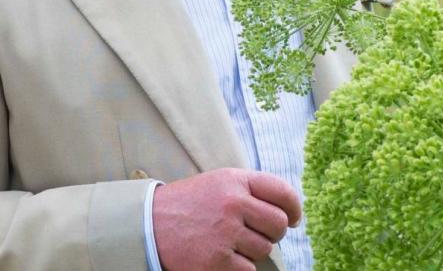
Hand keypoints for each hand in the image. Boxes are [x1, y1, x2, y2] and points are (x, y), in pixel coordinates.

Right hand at [152, 167, 300, 270]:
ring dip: (251, 250)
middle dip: (273, 233)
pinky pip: (248, 270)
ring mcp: (225, 233)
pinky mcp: (217, 260)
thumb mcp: (218, 183)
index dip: (294, 208)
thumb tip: (289, 214)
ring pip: (264, 249)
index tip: (293, 218)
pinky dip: (238, 267)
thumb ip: (250, 190)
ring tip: (227, 242)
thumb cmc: (189, 204)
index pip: (282, 192)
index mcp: (234, 180)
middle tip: (256, 233)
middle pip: (279, 224)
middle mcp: (232, 203)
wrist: (149, 224)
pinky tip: (220, 255)